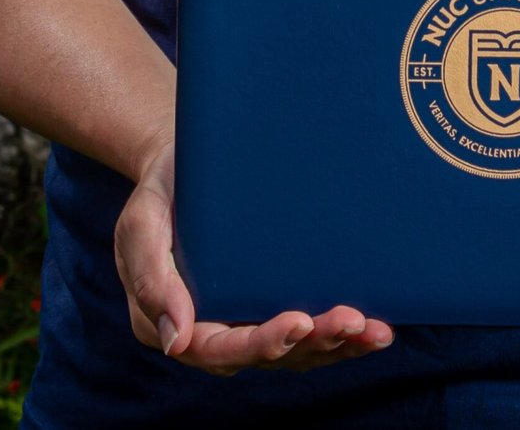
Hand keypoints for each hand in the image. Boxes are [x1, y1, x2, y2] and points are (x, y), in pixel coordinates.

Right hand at [113, 139, 394, 373]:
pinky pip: (314, 330)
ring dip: (339, 345)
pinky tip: (379, 330)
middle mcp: (219, 330)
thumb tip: (177, 344)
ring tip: (376, 332)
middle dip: (315, 342)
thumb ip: (151, 281)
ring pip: (299, 350)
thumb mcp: (140, 227)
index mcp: (179, 323)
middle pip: (271, 354)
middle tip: (352, 322)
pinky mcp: (280, 302)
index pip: (221, 348)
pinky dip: (346, 335)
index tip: (298, 322)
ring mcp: (253, 319)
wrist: (188, 164)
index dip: (263, 342)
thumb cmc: (161, 195)